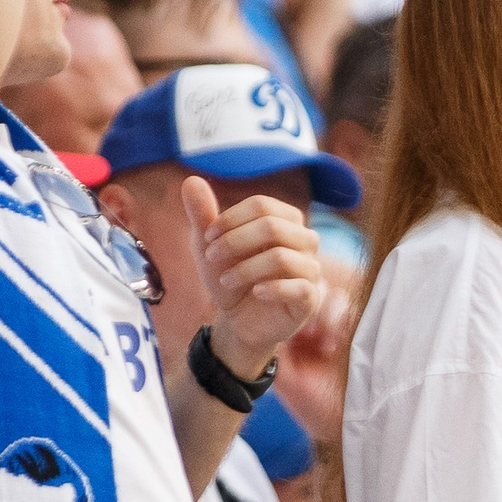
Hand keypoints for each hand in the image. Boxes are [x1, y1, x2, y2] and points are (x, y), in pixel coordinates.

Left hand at [185, 178, 322, 378]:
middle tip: (211, 257)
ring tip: (226, 280)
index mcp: (286, 221)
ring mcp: (311, 270)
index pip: (262, 205)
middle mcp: (305, 241)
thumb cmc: (230, 278)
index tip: (207, 237)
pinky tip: (254, 292)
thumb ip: (203, 215)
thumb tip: (191, 180)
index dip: (231, 218)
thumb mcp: (210, 248)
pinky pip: (298, 287)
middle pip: (273, 226)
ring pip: (282, 257)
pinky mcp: (310, 299)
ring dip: (245, 268)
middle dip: (234, 241)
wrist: (239, 322)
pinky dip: (270, 288)